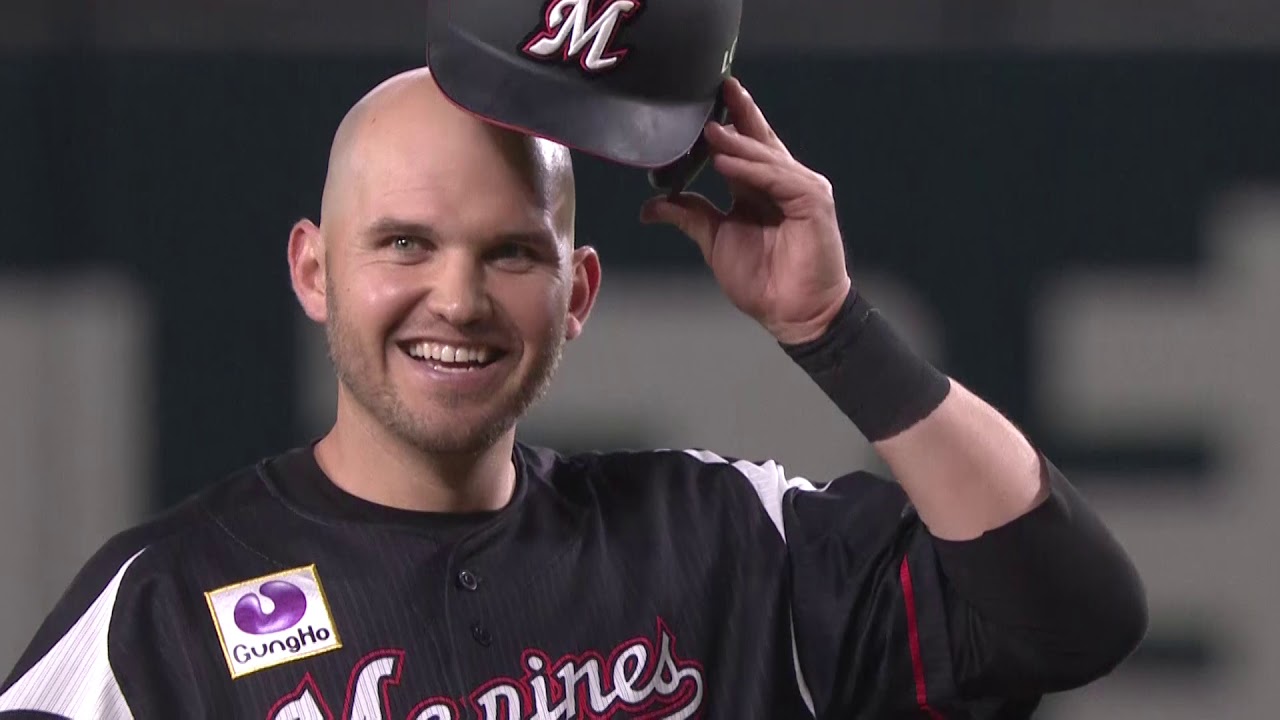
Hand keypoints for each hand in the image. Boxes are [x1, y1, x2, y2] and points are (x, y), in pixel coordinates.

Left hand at [639, 77, 851, 344]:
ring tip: (709, 132)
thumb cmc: (761, 280)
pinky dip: (753, 170)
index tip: (709, 95)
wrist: (790, 313)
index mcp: (760, 187)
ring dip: (737, 144)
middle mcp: (783, 182)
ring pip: (766, 157)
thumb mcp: (714, 240)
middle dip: (740, 112)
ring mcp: (801, 190)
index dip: (730, 119)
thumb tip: (651, 207)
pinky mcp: (814, 203)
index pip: (744, 145)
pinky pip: (779, 179)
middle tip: (719, 87)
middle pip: (760, 139)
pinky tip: (727, 163)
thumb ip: (689, 215)